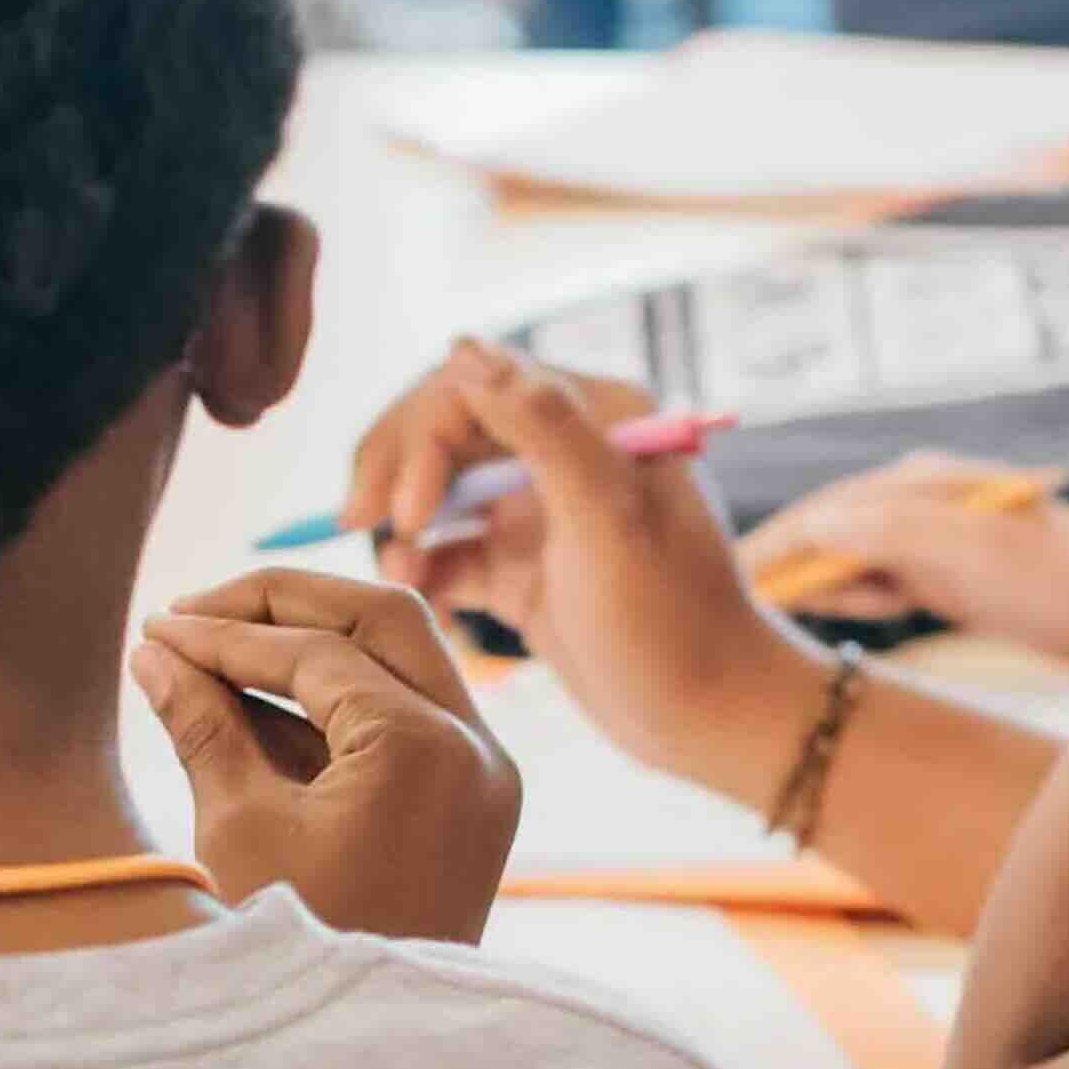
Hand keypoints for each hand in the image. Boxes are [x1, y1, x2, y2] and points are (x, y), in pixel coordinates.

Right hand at [131, 566, 520, 943]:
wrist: (369, 1058)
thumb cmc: (299, 951)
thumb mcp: (238, 830)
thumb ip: (201, 724)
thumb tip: (154, 652)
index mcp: (428, 750)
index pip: (315, 651)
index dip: (223, 633)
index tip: (155, 629)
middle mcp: (477, 749)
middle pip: (380, 620)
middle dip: (281, 605)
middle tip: (193, 611)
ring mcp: (484, 775)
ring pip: (401, 659)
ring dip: (309, 645)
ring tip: (213, 651)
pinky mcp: (471, 802)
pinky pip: (405, 718)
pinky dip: (335, 702)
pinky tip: (254, 704)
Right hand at [346, 341, 822, 803]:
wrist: (710, 720)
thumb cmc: (674, 622)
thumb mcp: (610, 520)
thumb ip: (542, 428)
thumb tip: (463, 349)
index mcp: (598, 416)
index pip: (477, 384)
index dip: (424, 436)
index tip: (406, 511)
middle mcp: (566, 450)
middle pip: (446, 427)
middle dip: (398, 470)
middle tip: (358, 522)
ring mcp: (542, 509)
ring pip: (440, 486)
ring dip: (405, 517)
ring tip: (395, 566)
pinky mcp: (524, 566)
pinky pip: (450, 546)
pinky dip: (423, 563)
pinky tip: (416, 589)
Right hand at [740, 456, 1068, 662]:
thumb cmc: (1056, 577)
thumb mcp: (965, 553)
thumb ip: (887, 533)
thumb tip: (811, 529)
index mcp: (918, 488)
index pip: (820, 515)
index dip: (770, 548)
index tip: (722, 579)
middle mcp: (922, 504)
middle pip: (828, 532)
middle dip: (780, 562)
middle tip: (722, 600)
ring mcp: (939, 538)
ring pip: (853, 558)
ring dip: (817, 582)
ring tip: (765, 610)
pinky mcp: (957, 573)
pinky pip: (885, 581)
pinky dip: (856, 596)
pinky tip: (843, 613)